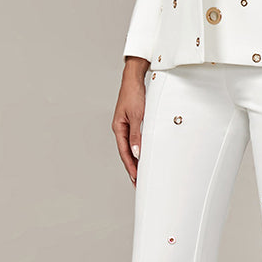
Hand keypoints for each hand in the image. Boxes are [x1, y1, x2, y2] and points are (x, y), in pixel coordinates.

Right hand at [113, 57, 149, 186]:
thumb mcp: (137, 116)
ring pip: (130, 147)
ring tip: (140, 173)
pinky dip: (138, 149)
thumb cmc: (134, 94)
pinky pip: (134, 140)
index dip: (130, 166)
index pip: (124, 152)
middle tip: (138, 182)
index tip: (136, 178)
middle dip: (132, 167)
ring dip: (135, 160)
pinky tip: (142, 155)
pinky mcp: (132, 122)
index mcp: (118, 128)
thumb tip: (137, 152)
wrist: (134, 79)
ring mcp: (125, 125)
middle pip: (126, 152)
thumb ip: (137, 135)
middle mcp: (120, 128)